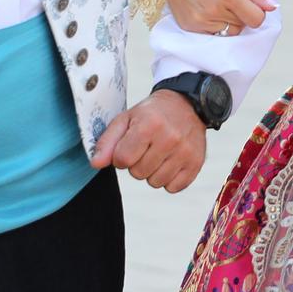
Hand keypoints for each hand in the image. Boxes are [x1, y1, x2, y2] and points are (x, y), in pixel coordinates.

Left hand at [89, 91, 206, 191]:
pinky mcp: (196, 163)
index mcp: (149, 125)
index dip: (121, 156)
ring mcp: (185, 151)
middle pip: (138, 173)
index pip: (122, 160)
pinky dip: (169, 179)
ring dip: (153, 172)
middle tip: (147, 147)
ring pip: (155, 182)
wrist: (187, 104)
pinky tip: (171, 161)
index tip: (130, 145)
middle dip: (138, 163)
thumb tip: (96, 164)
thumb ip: (107, 141)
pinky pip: (173, 188)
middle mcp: (170, 138)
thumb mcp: (126, 119)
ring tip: (160, 153)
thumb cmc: (151, 114)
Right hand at [150, 0, 275, 35]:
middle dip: (241, 15)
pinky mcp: (191, 27)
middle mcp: (215, 10)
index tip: (251, 6)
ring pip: (230, 33)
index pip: (256, 19)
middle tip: (230, 1)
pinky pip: (213, 35)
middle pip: (243, 26)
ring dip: (229, 23)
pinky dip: (215, 27)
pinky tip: (207, 11)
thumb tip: (272, 7)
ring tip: (218, 6)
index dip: (257, 13)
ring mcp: (201, 21)